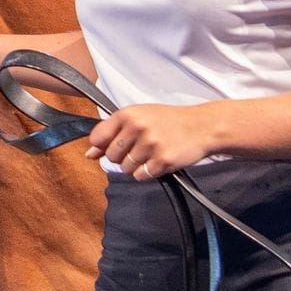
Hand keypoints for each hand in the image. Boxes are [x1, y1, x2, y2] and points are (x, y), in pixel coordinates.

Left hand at [85, 104, 213, 180]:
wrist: (201, 126)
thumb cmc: (168, 121)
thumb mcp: (139, 117)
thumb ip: (112, 132)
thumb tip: (89, 154)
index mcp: (128, 114)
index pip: (97, 137)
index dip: (103, 145)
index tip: (115, 144)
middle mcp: (137, 127)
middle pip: (111, 156)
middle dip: (122, 156)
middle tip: (139, 148)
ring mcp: (150, 144)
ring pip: (125, 169)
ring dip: (136, 165)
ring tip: (152, 152)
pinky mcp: (162, 161)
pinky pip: (141, 176)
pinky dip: (148, 172)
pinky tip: (158, 160)